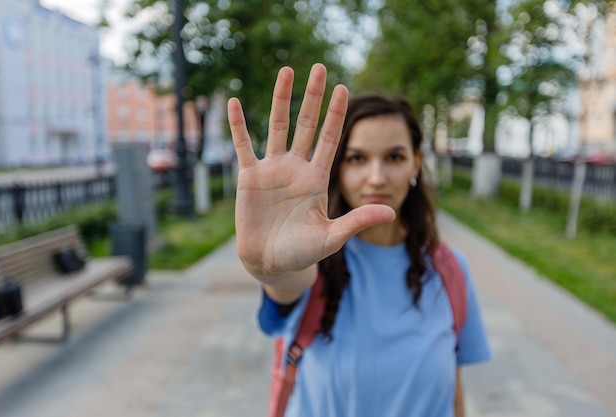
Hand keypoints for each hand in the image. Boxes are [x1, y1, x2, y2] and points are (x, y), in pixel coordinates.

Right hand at [228, 64, 394, 284]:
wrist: (271, 263)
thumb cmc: (302, 252)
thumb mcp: (331, 237)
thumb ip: (357, 221)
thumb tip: (390, 211)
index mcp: (316, 178)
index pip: (329, 139)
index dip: (336, 115)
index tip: (344, 88)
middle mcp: (296, 167)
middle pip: (306, 124)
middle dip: (313, 97)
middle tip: (319, 67)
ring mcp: (272, 170)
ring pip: (277, 126)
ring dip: (281, 99)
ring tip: (287, 71)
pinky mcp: (249, 177)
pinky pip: (243, 145)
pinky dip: (238, 125)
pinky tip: (234, 103)